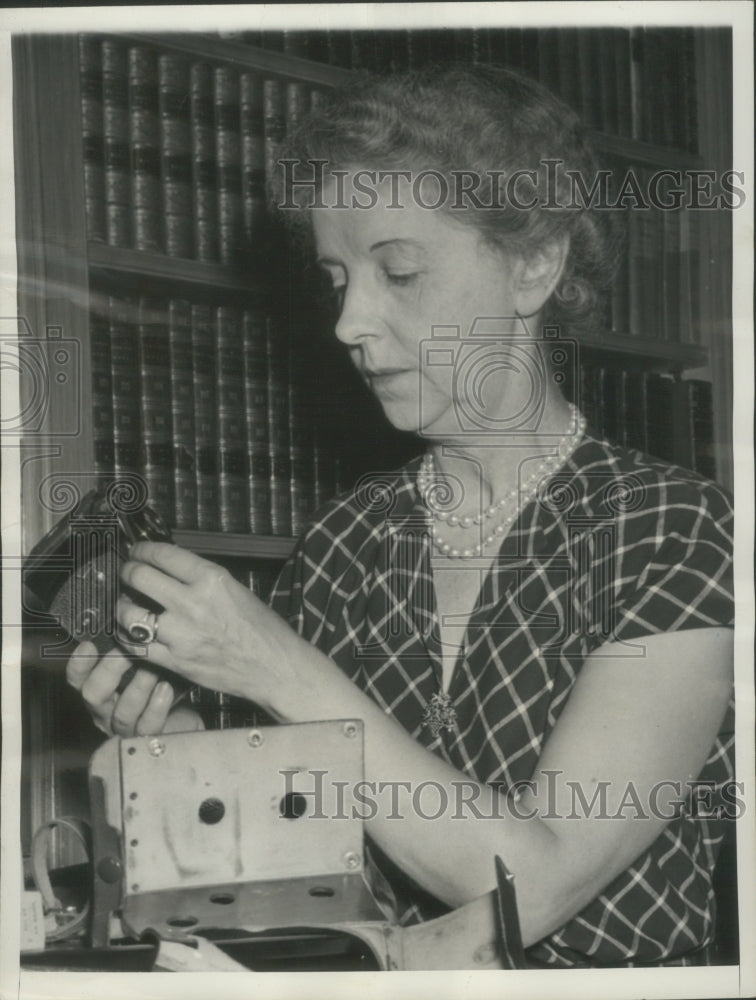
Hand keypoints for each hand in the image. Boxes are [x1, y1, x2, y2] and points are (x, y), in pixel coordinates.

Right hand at [66, 641, 203, 736]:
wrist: (182, 720)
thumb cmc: (158, 686)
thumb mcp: (142, 665)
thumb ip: (131, 650)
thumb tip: (131, 620)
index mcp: (99, 692)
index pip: (78, 679)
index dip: (79, 664)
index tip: (88, 645)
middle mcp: (105, 712)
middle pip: (93, 695)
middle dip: (110, 669)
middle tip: (128, 651)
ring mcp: (125, 728)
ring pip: (123, 712)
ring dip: (138, 686)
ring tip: (154, 669)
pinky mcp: (147, 738)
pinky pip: (148, 725)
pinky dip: (157, 706)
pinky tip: (166, 688)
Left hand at [115, 542, 297, 713]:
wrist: (274, 667)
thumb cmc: (263, 630)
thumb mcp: (236, 589)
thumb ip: (202, 578)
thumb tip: (171, 568)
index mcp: (212, 580)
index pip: (162, 554)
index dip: (142, 549)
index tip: (137, 551)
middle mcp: (193, 603)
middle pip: (139, 577)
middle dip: (127, 571)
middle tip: (126, 573)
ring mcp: (181, 634)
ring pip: (128, 614)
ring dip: (120, 606)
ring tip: (124, 604)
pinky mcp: (175, 661)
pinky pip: (136, 646)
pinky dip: (128, 637)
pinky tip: (131, 632)